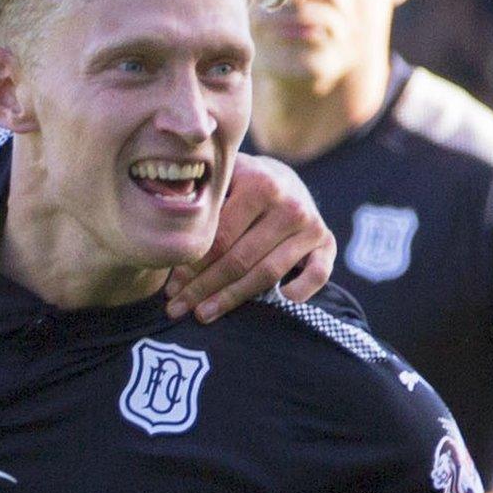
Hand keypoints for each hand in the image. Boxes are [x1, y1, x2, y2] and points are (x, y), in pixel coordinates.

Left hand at [166, 153, 334, 321]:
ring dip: (233, 298)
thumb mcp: (221, 179)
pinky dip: (300, 290)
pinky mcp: (327, 244)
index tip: (169, 287)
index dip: (191, 266)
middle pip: (239, 259)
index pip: (219, 238)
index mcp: (259, 184)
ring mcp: (311, 226)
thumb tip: (166, 237)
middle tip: (178, 307)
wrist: (284, 178)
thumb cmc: (239, 184)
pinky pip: (318, 274)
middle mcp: (289, 204)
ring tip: (203, 314)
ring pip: (267, 274)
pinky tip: (279, 301)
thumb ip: (199, 200)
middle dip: (204, 287)